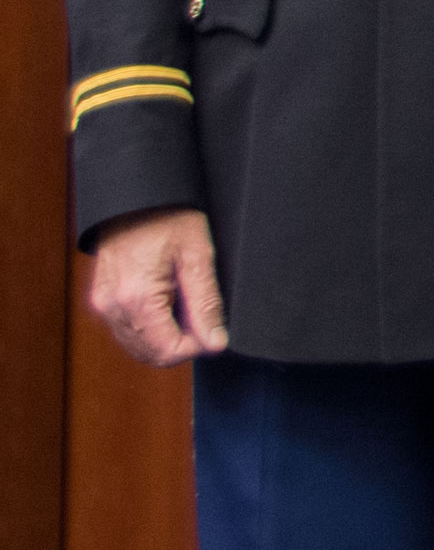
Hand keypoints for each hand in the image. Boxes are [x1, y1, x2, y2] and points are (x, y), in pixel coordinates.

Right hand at [86, 208, 227, 366]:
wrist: (136, 196)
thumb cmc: (168, 217)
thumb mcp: (198, 255)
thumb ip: (206, 303)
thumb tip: (216, 342)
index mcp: (136, 297)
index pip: (167, 351)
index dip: (197, 346)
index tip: (215, 330)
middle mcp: (112, 307)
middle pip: (150, 353)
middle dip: (182, 343)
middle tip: (204, 317)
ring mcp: (103, 304)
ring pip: (138, 345)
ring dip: (166, 337)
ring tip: (187, 305)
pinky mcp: (102, 299)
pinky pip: (127, 329)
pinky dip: (151, 327)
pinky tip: (169, 303)